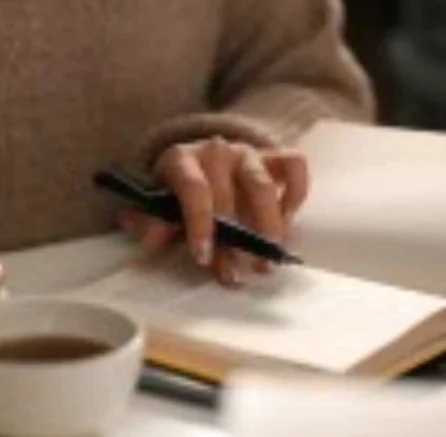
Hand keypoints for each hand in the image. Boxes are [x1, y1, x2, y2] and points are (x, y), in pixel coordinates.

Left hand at [120, 138, 308, 287]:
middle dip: (231, 242)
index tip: (203, 258)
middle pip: (229, 195)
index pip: (194, 189)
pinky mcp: (274, 156)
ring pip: (263, 185)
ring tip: (266, 263)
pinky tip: (286, 224)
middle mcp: (216, 151)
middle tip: (233, 276)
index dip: (199, 225)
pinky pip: (295, 165)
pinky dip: (295, 195)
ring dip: (268, 228)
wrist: (197, 166)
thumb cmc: (175, 194)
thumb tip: (150, 241)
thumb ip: (151, 224)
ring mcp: (247, 152)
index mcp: (181, 159)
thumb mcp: (156, 208)